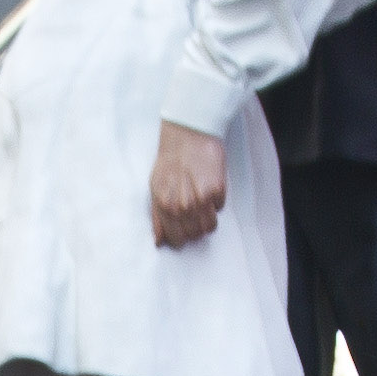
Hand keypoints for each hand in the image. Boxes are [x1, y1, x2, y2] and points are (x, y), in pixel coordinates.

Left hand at [148, 121, 228, 248]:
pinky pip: (220, 207)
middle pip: (195, 235)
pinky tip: (209, 185)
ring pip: (210, 226)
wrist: (189, 133)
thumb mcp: (156, 187)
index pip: (176, 240)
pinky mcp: (217, 189)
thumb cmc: (171, 159)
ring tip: (204, 202)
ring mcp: (200, 199)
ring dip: (209, 218)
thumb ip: (157, 216)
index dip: (181, 238)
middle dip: (196, 228)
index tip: (184, 231)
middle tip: (195, 212)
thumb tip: (159, 242)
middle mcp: (181, 206)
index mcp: (164, 206)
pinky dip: (217, 200)